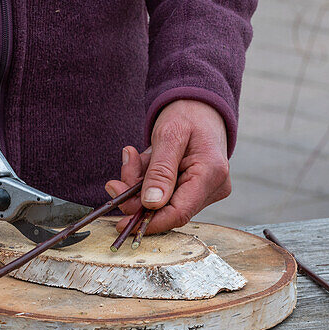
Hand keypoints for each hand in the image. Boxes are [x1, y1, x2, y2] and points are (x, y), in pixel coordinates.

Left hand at [105, 99, 230, 233]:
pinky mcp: (198, 190)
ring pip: (163, 203)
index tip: (121, 223)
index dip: (149, 222)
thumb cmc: (187, 114)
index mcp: (211, 173)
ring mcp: (207, 190)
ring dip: (141, 186)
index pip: (179, 212)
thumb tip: (151, 204)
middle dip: (137, 197)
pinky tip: (145, 162)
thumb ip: (160, 170)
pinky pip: (166, 195)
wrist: (201, 106)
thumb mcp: (169, 135)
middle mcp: (213, 187)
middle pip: (168, 209)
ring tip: (133, 159)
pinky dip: (149, 182)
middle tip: (115, 183)